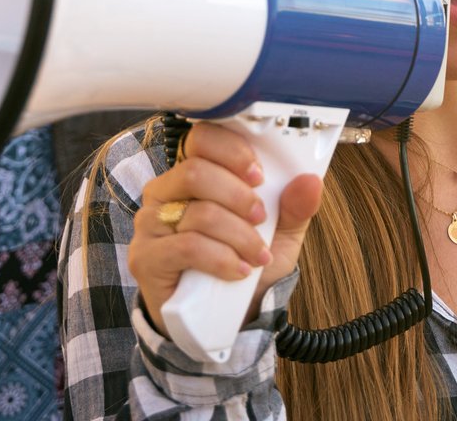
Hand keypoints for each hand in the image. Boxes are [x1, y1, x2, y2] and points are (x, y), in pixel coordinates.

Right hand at [130, 120, 324, 333]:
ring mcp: (151, 224)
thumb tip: (310, 182)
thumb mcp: (279, 234)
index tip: (259, 175)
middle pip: (196, 172)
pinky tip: (238, 270)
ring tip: (257, 255)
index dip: (231, 151)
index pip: (201, 139)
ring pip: (198, 212)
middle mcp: (165, 192)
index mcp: (194, 174)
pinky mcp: (146, 258)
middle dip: (239, 196)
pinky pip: (187, 247)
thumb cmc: (244, 262)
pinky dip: (222, 259)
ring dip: (238, 235)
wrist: (225, 317)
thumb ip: (294, 207)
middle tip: (261, 218)